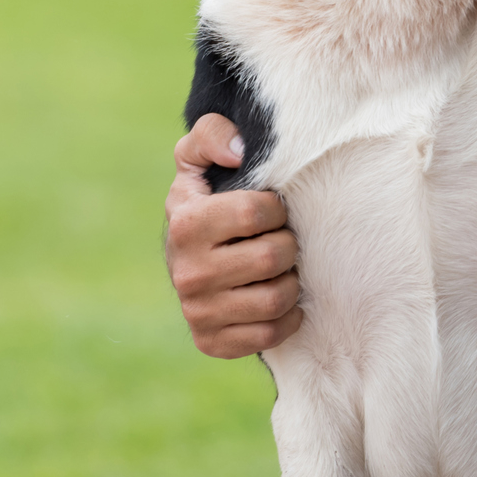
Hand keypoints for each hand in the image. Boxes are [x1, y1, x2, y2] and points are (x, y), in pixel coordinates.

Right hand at [164, 113, 302, 357]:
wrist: (188, 252)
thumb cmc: (207, 195)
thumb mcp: (199, 155)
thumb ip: (213, 134)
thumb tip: (238, 154)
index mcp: (185, 223)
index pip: (256, 213)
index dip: (276, 208)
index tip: (273, 208)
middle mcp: (186, 273)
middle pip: (271, 258)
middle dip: (288, 244)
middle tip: (282, 239)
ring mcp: (197, 312)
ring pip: (274, 300)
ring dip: (290, 281)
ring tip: (283, 267)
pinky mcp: (210, 342)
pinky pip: (268, 335)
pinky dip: (286, 317)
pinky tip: (280, 297)